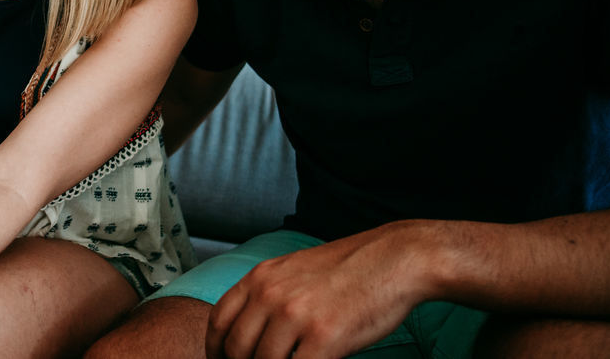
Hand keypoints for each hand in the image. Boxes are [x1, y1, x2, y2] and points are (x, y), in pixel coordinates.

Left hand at [206, 225, 430, 358]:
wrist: (393, 260)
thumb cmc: (348, 269)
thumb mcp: (293, 271)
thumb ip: (267, 296)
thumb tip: (250, 332)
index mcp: (261, 277)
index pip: (219, 320)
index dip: (216, 350)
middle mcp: (271, 294)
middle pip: (237, 348)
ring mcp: (295, 315)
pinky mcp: (323, 337)